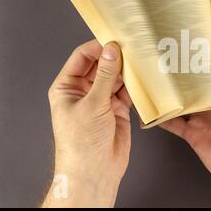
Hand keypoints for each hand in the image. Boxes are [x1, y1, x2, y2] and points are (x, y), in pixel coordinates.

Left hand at [42, 40, 131, 206]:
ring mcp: (101, 100)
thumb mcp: (92, 104)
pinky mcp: (117, 109)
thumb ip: (105, 76)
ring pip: (115, 77)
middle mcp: (84, 91)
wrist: (95, 171)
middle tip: (132, 46)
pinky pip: (127, 91)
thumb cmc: (81, 142)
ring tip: (140, 60)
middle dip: (115, 57)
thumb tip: (111, 51)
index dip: (98, 47)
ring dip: (127, 71)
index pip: (82, 57)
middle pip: (101, 65)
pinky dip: (135, 85)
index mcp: (67, 87)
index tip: (115, 39)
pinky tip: (143, 78)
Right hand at [161, 61, 210, 206]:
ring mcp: (205, 120)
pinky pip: (176, 124)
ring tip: (157, 82)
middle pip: (197, 88)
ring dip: (172, 96)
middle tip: (169, 62)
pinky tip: (154, 112)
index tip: (195, 49)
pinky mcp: (195, 135)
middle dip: (185, 77)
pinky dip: (164, 119)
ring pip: (184, 103)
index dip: (208, 63)